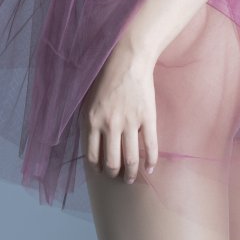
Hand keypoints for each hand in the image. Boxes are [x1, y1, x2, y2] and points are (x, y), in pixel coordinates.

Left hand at [80, 41, 158, 182]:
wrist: (128, 60)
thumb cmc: (105, 78)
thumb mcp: (88, 100)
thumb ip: (88, 122)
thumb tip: (91, 143)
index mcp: (92, 121)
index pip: (93, 155)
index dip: (97, 167)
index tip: (101, 172)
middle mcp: (110, 125)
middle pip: (112, 162)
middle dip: (114, 174)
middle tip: (118, 178)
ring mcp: (130, 123)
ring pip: (131, 158)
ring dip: (131, 173)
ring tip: (132, 178)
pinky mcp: (148, 118)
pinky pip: (151, 146)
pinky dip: (151, 161)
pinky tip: (150, 169)